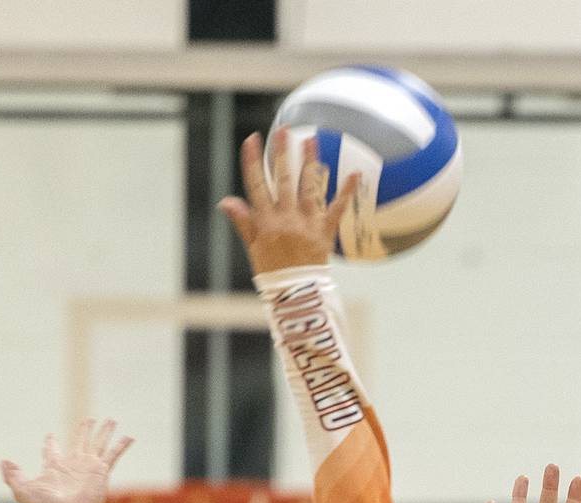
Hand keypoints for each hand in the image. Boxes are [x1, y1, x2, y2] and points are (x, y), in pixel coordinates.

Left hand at [0, 418, 132, 502]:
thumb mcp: (22, 489)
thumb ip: (11, 475)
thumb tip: (2, 461)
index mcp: (55, 468)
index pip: (53, 451)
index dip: (51, 443)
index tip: (50, 435)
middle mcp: (74, 466)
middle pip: (80, 442)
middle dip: (84, 431)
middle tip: (88, 420)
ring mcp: (89, 469)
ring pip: (98, 444)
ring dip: (105, 431)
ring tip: (111, 419)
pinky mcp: (101, 472)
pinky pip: (113, 455)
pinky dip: (121, 445)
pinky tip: (130, 436)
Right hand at [219, 129, 359, 274]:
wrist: (297, 295)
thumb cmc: (273, 272)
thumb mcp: (253, 247)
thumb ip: (243, 222)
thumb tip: (226, 201)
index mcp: (266, 222)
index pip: (257, 185)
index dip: (253, 162)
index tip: (252, 139)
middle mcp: (286, 219)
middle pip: (283, 180)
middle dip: (283, 153)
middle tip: (284, 130)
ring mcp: (307, 224)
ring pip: (308, 188)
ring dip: (310, 162)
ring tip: (310, 140)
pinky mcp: (325, 232)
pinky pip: (337, 209)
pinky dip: (346, 192)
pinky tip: (354, 173)